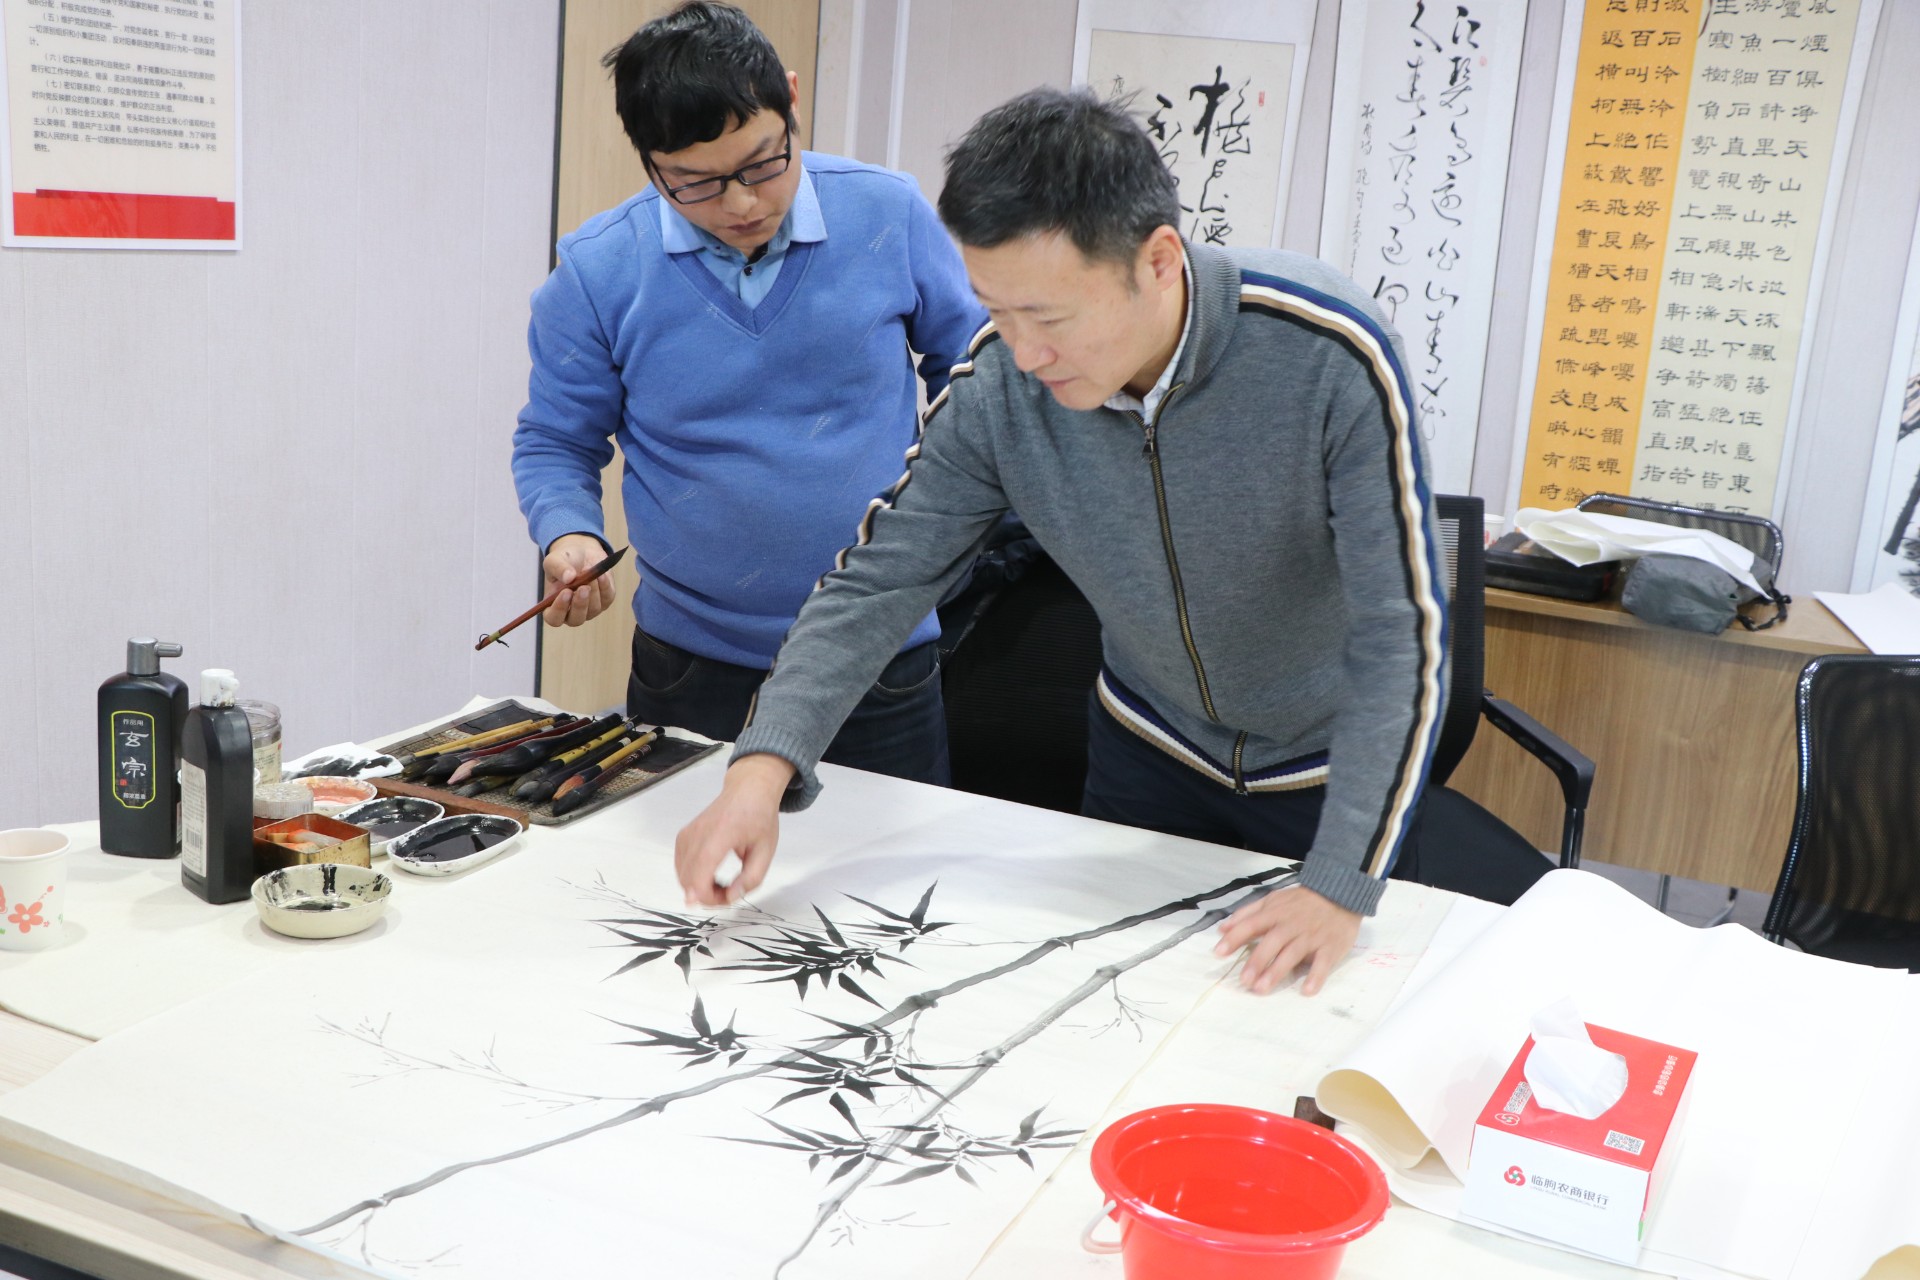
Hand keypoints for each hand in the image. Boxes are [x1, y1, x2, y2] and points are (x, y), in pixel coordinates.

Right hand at [541, 534, 617, 627]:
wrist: (582, 553)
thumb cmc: (564, 560)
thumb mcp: (555, 560)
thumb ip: (558, 568)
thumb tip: (569, 578)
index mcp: (553, 606)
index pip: (554, 618)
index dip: (559, 609)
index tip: (565, 592)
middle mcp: (571, 612)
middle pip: (576, 620)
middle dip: (580, 604)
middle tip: (583, 587)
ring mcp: (589, 610)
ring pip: (593, 609)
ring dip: (593, 591)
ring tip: (589, 572)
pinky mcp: (604, 601)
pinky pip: (606, 598)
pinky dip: (604, 586)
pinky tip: (600, 575)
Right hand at [674, 755, 794, 906]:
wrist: (747, 791)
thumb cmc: (759, 817)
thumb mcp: (766, 851)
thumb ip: (751, 878)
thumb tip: (731, 897)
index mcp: (722, 834)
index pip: (700, 873)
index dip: (707, 896)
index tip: (725, 899)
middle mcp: (699, 833)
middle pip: (687, 878)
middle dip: (706, 896)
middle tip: (728, 893)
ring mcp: (688, 833)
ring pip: (681, 874)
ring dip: (698, 887)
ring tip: (721, 883)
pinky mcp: (683, 835)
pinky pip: (680, 865)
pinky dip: (691, 876)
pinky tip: (709, 874)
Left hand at [1214, 886, 1361, 995]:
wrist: (1340, 894)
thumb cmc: (1301, 902)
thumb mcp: (1273, 900)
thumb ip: (1247, 914)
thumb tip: (1222, 929)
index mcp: (1276, 913)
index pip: (1252, 924)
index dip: (1235, 937)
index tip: (1218, 952)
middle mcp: (1292, 925)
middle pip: (1272, 942)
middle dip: (1257, 961)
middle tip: (1244, 980)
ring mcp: (1312, 937)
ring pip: (1293, 954)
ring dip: (1277, 971)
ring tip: (1262, 988)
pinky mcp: (1330, 947)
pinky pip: (1323, 963)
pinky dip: (1316, 977)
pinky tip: (1306, 991)